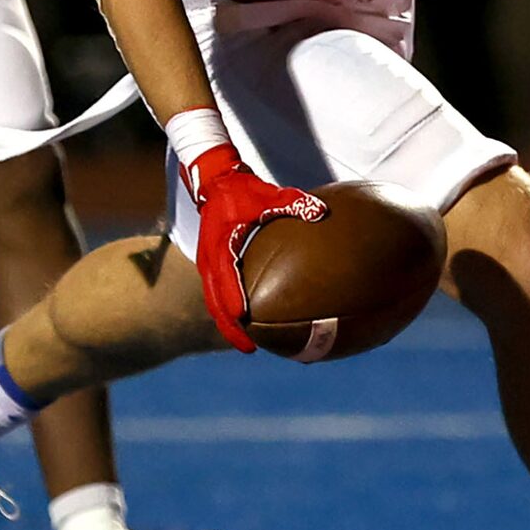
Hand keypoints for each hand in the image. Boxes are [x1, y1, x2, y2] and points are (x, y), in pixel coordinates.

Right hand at [185, 144, 326, 352]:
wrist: (216, 181)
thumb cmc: (243, 190)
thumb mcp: (268, 194)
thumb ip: (294, 203)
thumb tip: (321, 212)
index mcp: (221, 244)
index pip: (224, 277)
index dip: (231, 298)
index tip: (242, 317)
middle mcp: (210, 259)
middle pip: (214, 302)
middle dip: (229, 327)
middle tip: (248, 347)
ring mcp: (208, 264)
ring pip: (214, 302)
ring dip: (227, 324)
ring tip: (248, 345)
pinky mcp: (212, 266)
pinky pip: (217, 294)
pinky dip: (228, 311)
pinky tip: (248, 323)